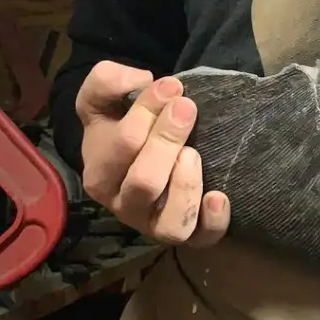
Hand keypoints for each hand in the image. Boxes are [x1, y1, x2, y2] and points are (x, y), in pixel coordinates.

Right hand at [76, 61, 229, 246]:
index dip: (148, 111)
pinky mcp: (190, 233)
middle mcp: (125, 205)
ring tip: (194, 153)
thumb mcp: (103, 98)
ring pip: (169, 223)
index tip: (171, 86)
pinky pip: (201, 238)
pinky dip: (213, 222)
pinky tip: (219, 195)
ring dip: (185, 185)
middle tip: (187, 107)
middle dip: (167, 140)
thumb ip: (107, 81)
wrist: (141, 152)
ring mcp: (156, 223)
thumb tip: (140, 80)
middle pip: (144, 183)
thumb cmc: (122, 124)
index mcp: (100, 173)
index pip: (122, 145)